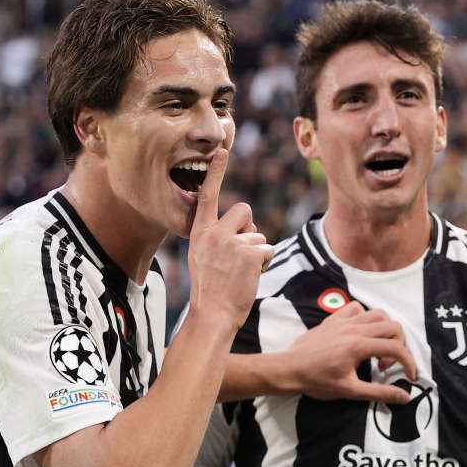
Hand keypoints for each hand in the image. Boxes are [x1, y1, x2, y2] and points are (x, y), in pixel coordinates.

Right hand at [186, 149, 273, 328]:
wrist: (212, 315)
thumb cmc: (210, 290)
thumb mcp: (202, 258)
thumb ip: (216, 239)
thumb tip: (245, 228)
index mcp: (200, 232)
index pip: (208, 196)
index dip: (215, 173)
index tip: (221, 151)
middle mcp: (214, 233)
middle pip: (244, 211)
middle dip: (248, 229)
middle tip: (238, 255)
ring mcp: (232, 242)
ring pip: (258, 235)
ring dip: (256, 253)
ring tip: (239, 273)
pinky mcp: (250, 253)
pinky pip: (267, 249)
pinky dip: (263, 264)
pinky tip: (249, 277)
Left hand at [282, 301, 417, 403]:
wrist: (288, 369)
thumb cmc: (316, 381)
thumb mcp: (349, 391)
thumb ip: (379, 392)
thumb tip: (405, 397)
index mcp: (359, 346)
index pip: (396, 348)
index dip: (409, 363)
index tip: (409, 377)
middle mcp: (354, 328)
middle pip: (393, 326)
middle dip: (399, 346)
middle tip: (385, 365)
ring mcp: (343, 321)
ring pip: (377, 314)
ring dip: (385, 330)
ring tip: (376, 350)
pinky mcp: (333, 319)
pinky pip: (357, 308)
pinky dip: (365, 318)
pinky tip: (360, 334)